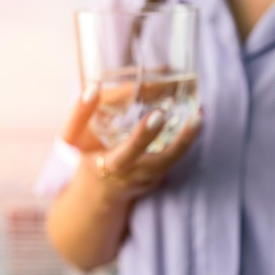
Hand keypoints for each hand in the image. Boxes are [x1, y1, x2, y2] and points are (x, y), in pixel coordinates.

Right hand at [61, 83, 201, 203]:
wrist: (102, 192)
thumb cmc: (91, 152)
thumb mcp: (78, 135)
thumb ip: (86, 110)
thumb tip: (102, 81)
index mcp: (83, 149)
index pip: (75, 130)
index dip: (83, 108)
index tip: (93, 86)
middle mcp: (111, 166)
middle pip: (127, 153)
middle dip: (143, 135)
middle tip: (158, 114)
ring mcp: (136, 175)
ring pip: (162, 160)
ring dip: (182, 139)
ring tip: (198, 116)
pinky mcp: (155, 176)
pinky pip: (174, 158)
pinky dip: (188, 138)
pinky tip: (199, 118)